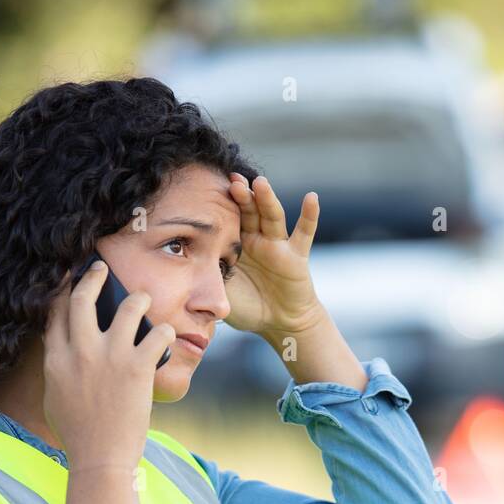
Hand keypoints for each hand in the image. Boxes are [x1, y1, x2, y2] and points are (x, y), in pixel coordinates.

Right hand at [42, 261, 175, 470]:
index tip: (70, 278)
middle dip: (92, 276)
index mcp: (56, 359)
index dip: (63, 290)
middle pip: (83, 298)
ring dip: (139, 298)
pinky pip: (157, 334)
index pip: (56, 312)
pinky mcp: (137, 368)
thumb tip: (60, 350)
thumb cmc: (78, 435)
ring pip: (127, 306)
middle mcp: (80, 351)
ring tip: (144, 298)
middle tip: (100, 267)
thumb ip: (57, 368)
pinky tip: (168, 336)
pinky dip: (166, 332)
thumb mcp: (54, 398)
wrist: (100, 459)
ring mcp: (110, 357)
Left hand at [224, 174, 324, 338]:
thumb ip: (211, 275)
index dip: (222, 204)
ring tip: (261, 183)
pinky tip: (312, 197)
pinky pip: (304, 233)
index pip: (229, 218)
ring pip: (272, 217)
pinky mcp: (297, 255)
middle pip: (250, 211)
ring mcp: (278, 244)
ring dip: (268, 199)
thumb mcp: (223, 291)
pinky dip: (310, 215)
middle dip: (243, 196)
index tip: (211, 187)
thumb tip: (191, 262)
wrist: (278, 323)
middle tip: (233, 180)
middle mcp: (257, 238)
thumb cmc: (248, 307)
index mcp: (237, 244)